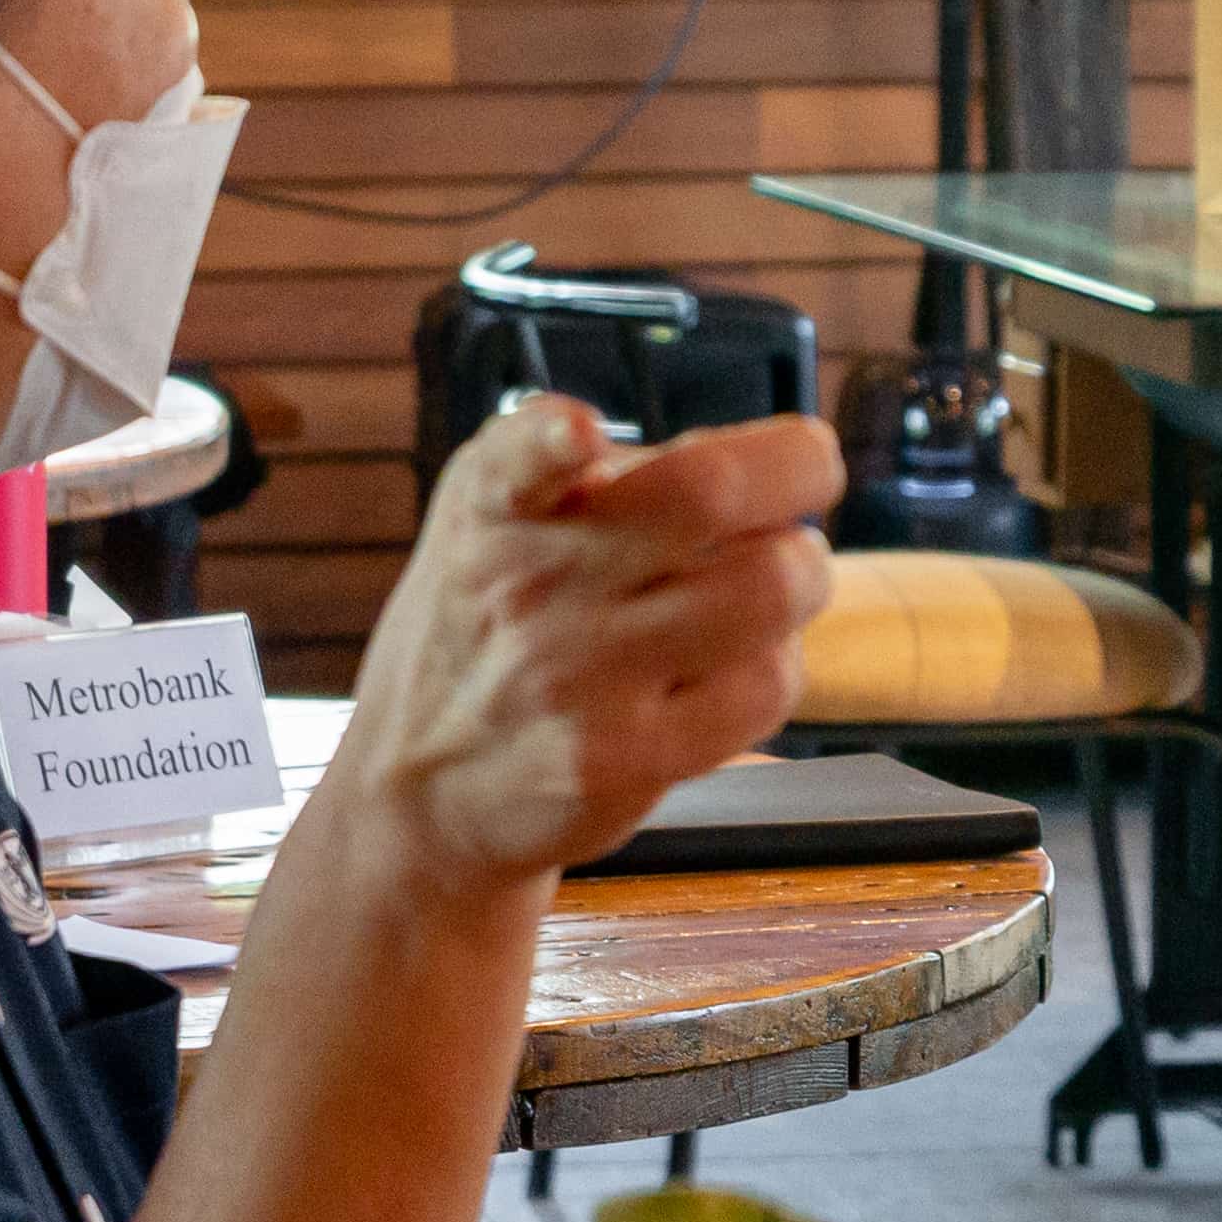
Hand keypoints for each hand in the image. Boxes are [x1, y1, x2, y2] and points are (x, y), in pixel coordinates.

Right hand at [325, 396, 841, 897]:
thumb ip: (566, 457)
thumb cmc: (484, 629)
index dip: (552, 439)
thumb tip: (716, 442)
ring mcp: (584, 679)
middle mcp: (537, 588)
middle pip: (708, 495)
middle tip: (798, 487)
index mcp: (496, 509)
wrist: (420, 788)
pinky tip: (737, 660)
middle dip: (797, 469)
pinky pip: (766, 686)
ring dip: (801, 572)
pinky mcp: (630, 760)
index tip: (578, 434)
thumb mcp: (483, 517)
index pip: (515, 461)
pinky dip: (777, 660)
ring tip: (774, 579)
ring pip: (770, 589)